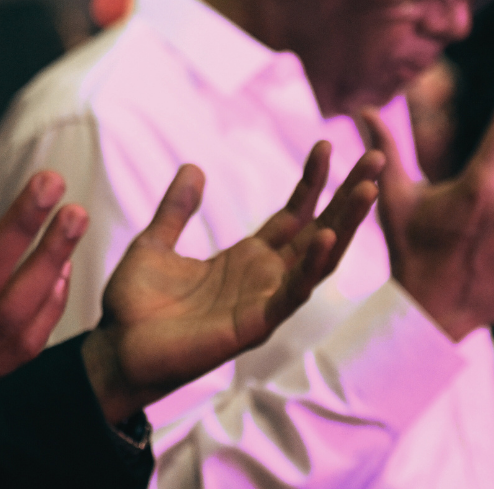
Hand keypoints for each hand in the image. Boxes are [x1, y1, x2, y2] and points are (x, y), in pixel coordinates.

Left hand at [83, 141, 383, 421]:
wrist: (116, 349)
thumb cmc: (136, 306)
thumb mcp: (155, 243)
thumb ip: (177, 209)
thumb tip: (194, 167)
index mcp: (247, 258)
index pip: (294, 213)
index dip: (312, 181)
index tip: (327, 144)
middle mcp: (265, 278)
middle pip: (320, 230)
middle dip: (349, 197)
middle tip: (378, 158)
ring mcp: (264, 302)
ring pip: (319, 259)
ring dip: (345, 225)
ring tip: (368, 190)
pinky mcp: (255, 326)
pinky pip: (292, 294)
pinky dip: (311, 266)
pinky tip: (326, 238)